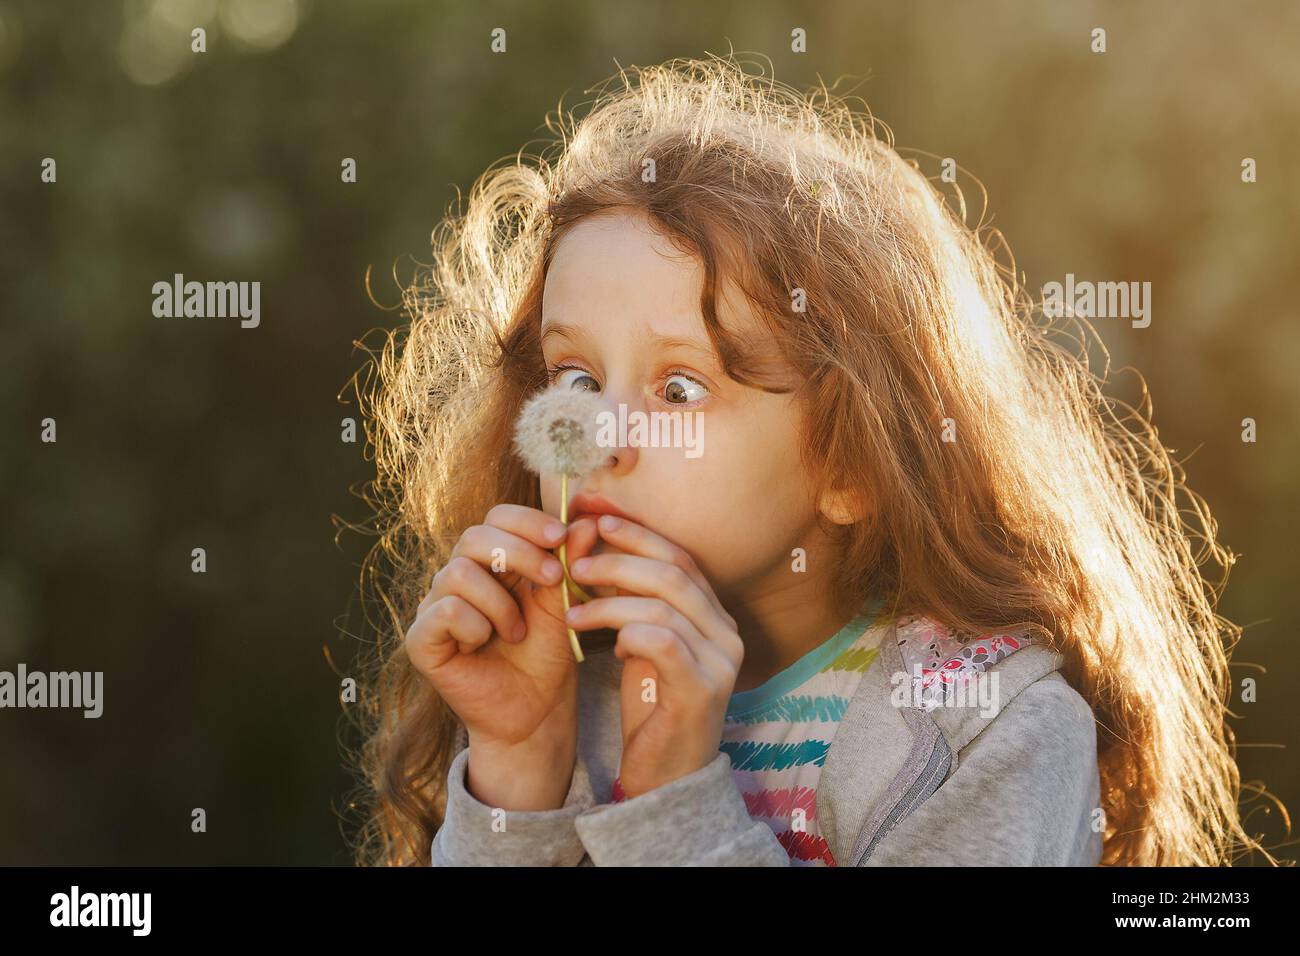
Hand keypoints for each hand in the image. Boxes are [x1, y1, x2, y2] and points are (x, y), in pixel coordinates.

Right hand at [404, 505, 601, 806]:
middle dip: (519, 553)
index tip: (563, 537)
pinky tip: (487, 643)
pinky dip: (475, 625)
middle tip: (553, 578)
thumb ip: (572, 561)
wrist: (535, 711)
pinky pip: (444, 609)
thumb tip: (589, 520)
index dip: (528, 520)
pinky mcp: (421, 639)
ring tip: (518, 631)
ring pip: (458, 572)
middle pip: (474, 536)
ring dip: (500, 602)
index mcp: (491, 560)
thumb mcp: (564, 602)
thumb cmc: (547, 653)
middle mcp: (458, 576)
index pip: (497, 517)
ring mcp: (435, 606)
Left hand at [564, 515, 742, 798]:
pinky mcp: (700, 690)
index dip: (639, 534)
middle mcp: (727, 634)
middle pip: (674, 572)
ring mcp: (720, 663)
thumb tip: (600, 553)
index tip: (598, 520)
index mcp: (716, 618)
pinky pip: (662, 641)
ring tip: (572, 610)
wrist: (667, 781)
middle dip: (619, 559)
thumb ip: (634, 605)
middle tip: (576, 562)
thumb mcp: (643, 648)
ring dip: (609, 601)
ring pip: (663, 604)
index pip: (681, 558)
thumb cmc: (652, 711)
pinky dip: (628, 633)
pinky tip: (604, 645)